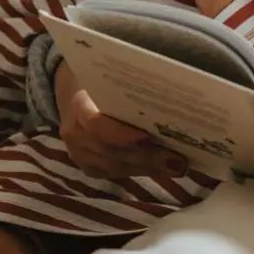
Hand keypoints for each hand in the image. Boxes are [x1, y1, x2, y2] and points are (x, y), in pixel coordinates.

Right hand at [55, 62, 188, 178]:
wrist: (75, 96)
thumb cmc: (101, 83)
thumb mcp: (112, 79)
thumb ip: (132, 88)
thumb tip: (168, 93)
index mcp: (79, 105)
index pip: (95, 124)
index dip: (120, 134)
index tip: (147, 137)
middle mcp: (75, 133)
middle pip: (111, 151)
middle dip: (146, 157)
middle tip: (178, 160)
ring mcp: (79, 153)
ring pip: (115, 166)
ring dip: (148, 169)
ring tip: (177, 167)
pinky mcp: (89, 167)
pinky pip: (115, 174)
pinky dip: (140, 172)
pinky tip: (162, 170)